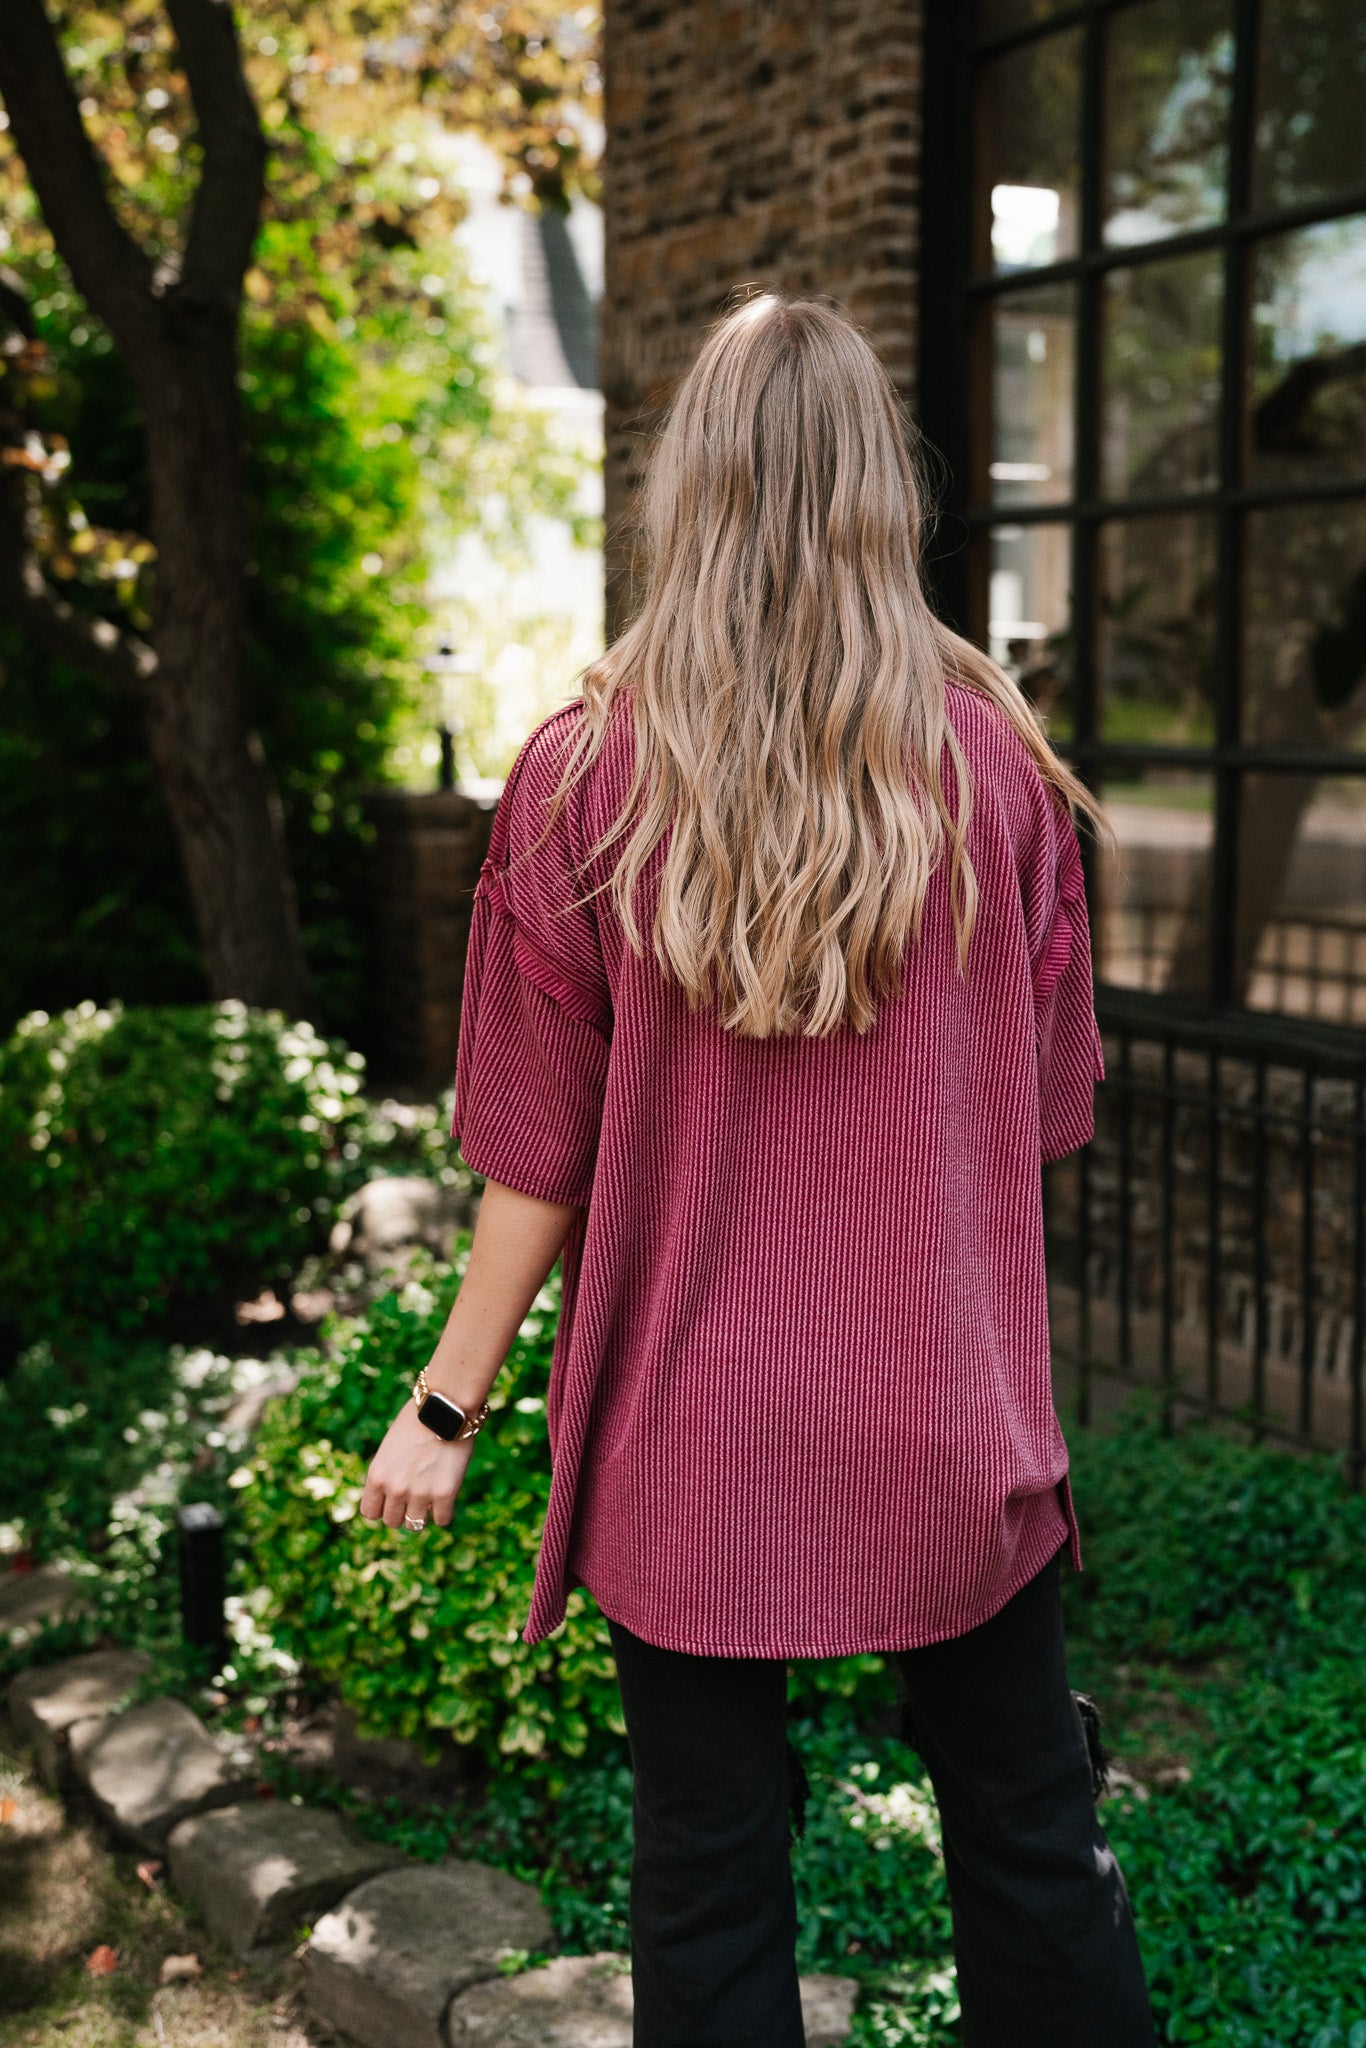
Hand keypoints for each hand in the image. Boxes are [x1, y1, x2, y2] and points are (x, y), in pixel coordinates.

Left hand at [360, 1403, 473, 1532]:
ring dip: (422, 1514)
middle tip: (414, 1495)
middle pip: (392, 1522)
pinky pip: (442, 1520)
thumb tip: (394, 1497)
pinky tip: (447, 1496)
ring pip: (415, 1525)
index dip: (382, 1507)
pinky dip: (444, 1511)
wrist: (444, 1407)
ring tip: (430, 1498)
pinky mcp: (444, 1494)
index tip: (393, 1499)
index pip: (370, 1513)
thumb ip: (388, 1473)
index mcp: (377, 1475)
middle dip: (402, 1511)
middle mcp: (395, 1488)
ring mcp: (419, 1493)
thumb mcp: (390, 1447)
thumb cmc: (418, 1420)